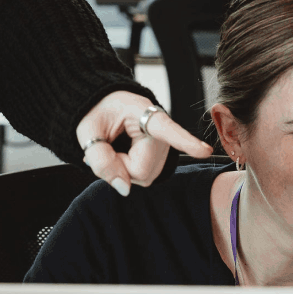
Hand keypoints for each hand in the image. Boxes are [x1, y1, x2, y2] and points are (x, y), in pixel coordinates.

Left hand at [76, 90, 213, 196]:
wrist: (104, 104)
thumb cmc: (97, 112)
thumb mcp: (88, 131)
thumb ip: (100, 159)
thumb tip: (123, 189)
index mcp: (143, 112)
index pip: (166, 129)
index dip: (185, 141)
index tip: (204, 151)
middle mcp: (160, 130)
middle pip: (141, 169)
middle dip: (118, 165)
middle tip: (107, 146)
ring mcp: (164, 145)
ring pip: (143, 176)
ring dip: (123, 168)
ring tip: (115, 146)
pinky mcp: (162, 157)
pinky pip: (144, 176)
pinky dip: (128, 170)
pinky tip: (122, 153)